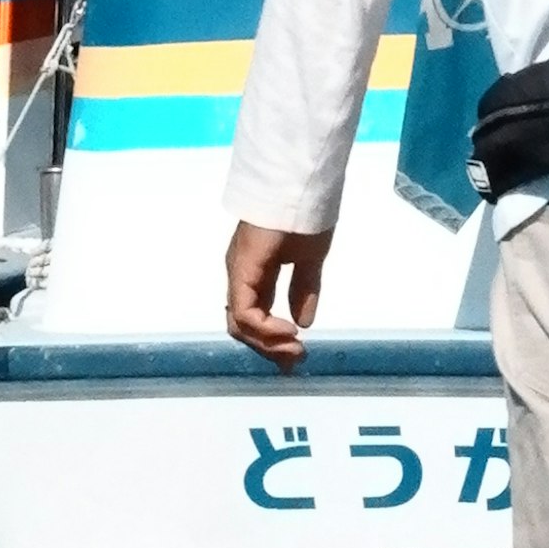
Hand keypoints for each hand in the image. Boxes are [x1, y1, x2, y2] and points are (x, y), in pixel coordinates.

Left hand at [226, 221, 330, 362]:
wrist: (301, 186)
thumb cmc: (306, 215)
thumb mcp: (309, 260)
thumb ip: (304, 289)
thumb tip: (304, 322)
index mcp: (255, 273)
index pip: (253, 316)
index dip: (271, 340)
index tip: (296, 356)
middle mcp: (242, 276)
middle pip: (242, 327)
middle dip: (269, 349)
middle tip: (297, 360)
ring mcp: (239, 273)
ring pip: (239, 325)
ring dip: (268, 344)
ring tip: (296, 350)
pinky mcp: (242, 270)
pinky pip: (245, 312)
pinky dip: (265, 328)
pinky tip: (290, 331)